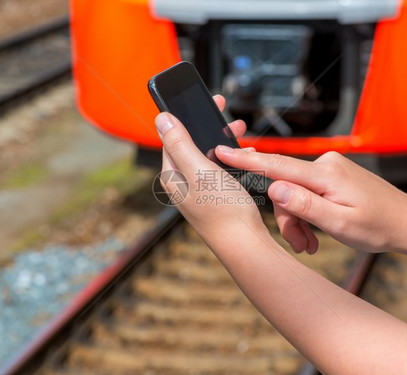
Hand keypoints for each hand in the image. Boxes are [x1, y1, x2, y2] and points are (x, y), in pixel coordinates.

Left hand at [156, 96, 264, 238]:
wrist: (245, 244)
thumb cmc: (223, 209)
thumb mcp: (200, 170)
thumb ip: (180, 143)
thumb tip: (161, 117)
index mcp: (172, 174)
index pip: (172, 136)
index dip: (187, 115)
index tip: (206, 101)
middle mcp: (182, 182)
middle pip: (191, 143)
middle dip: (209, 126)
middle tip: (227, 115)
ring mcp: (198, 190)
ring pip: (207, 155)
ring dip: (222, 141)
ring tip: (240, 133)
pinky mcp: (214, 196)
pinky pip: (219, 169)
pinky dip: (230, 158)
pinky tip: (244, 157)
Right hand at [216, 148, 406, 253]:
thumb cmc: (378, 227)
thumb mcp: (340, 223)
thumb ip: (305, 205)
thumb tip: (273, 187)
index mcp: (325, 175)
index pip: (277, 165)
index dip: (246, 161)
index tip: (221, 151)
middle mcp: (325, 165)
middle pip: (285, 189)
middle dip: (288, 219)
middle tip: (301, 246)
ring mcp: (329, 169)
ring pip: (296, 194)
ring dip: (299, 220)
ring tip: (312, 244)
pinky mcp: (332, 176)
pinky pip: (308, 192)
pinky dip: (309, 213)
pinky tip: (318, 232)